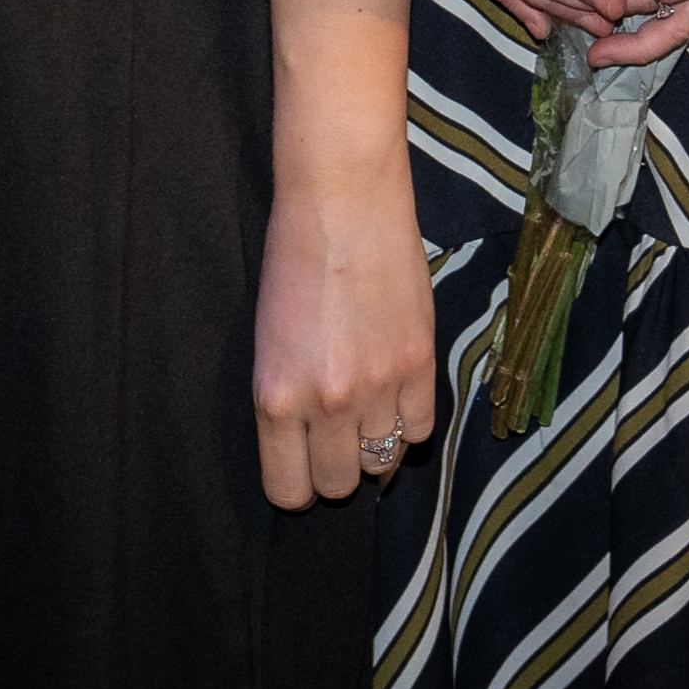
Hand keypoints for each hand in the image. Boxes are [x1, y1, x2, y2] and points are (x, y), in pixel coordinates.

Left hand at [251, 153, 436, 510]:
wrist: (342, 198)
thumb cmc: (291, 257)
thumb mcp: (267, 340)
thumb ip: (287, 399)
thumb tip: (310, 445)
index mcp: (275, 398)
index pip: (289, 491)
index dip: (295, 483)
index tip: (300, 466)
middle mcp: (326, 402)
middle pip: (337, 483)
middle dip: (334, 468)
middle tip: (333, 435)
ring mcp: (378, 386)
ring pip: (382, 463)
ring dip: (373, 447)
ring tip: (366, 412)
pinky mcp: (420, 362)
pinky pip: (421, 430)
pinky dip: (408, 421)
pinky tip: (396, 394)